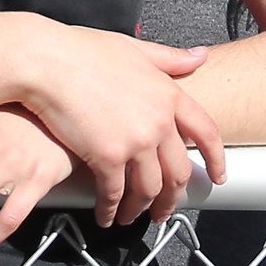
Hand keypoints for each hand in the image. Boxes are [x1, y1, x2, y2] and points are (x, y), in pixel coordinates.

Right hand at [12, 19, 224, 226]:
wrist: (46, 61)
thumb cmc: (83, 52)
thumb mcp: (136, 49)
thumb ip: (169, 58)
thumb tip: (200, 56)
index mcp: (170, 95)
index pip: (207, 133)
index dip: (216, 159)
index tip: (218, 177)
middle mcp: (159, 122)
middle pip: (179, 171)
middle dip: (173, 197)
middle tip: (164, 210)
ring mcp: (135, 141)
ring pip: (150, 189)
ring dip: (142, 209)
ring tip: (132, 217)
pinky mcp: (107, 157)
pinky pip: (115, 194)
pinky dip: (111, 210)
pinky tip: (106, 216)